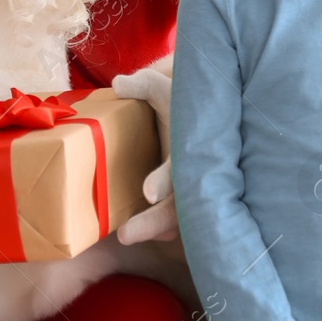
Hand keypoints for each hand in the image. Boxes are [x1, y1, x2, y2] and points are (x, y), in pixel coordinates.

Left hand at [113, 60, 179, 244]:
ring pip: (179, 219)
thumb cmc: (179, 105)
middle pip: (179, 205)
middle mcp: (196, 174)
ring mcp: (194, 191)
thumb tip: (118, 84)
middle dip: (154, 222)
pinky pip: (176, 223)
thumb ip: (143, 85)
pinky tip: (137, 234)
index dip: (164, 180)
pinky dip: (160, 230)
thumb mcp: (164, 89)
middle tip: (126, 235)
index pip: (180, 167)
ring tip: (126, 236)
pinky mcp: (186, 201)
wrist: (203, 118)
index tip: (148, 193)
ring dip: (154, 230)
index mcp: (192, 149)